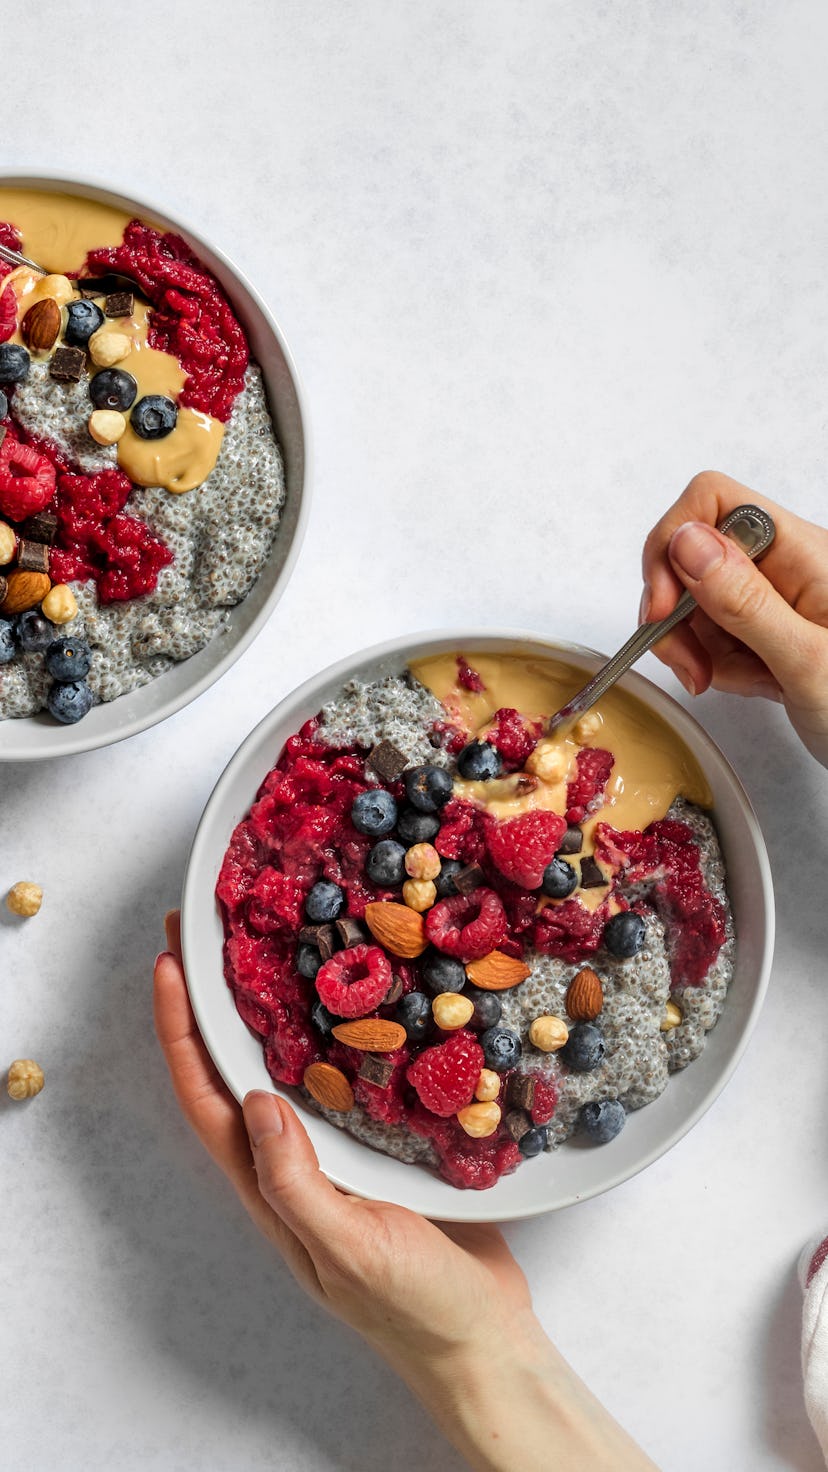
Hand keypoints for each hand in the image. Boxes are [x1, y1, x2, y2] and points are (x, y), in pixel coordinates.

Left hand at [153, 912, 656, 1470]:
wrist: (484, 1338)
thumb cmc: (415, 1309)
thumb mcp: (349, 1251)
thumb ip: (297, 1184)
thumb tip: (254, 1099)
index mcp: (272, 1186)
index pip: (206, 1099)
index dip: (180, 1032)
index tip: (170, 966)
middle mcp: (296, 1160)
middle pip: (236, 1068)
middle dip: (214, 1001)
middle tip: (208, 927)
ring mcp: (340, 1150)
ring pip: (293, 1064)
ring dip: (273, 1006)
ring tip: (273, 941)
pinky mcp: (386, 1142)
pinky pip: (351, 1074)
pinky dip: (344, 1029)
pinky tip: (361, 992)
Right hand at [641, 471, 827, 765]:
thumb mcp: (808, 660)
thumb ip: (745, 601)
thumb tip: (686, 541)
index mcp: (801, 552)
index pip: (712, 502)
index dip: (673, 544)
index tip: (663, 607)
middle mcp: (784, 565)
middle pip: (690, 554)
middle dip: (674, 610)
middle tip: (691, 664)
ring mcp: (772, 598)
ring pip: (693, 599)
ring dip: (693, 646)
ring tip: (729, 680)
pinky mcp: (764, 630)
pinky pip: (711, 634)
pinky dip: (713, 663)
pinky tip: (751, 685)